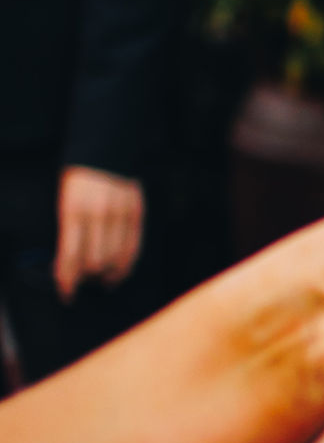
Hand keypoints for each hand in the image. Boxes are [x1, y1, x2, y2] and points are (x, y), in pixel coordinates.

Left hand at [55, 168, 143, 298]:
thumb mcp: (66, 203)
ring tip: (100, 279)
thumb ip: (69, 233)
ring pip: (115, 258)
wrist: (106, 148)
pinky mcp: (137, 213)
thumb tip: (69, 267)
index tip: (66, 294)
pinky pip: (133, 248)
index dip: (67, 280)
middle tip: (82, 281)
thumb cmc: (80, 180)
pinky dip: (125, 265)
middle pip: (94, 262)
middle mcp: (99, 213)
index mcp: (74, 210)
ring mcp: (121, 214)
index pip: (70, 256)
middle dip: (86, 277)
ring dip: (106, 274)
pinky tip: (117, 272)